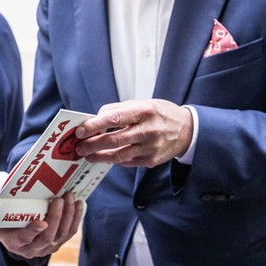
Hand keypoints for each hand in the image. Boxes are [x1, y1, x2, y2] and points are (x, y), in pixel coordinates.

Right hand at [0, 192, 84, 258]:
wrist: (13, 234)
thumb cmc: (5, 220)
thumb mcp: (0, 216)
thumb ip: (3, 207)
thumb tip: (9, 186)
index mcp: (14, 242)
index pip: (24, 238)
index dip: (33, 231)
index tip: (42, 222)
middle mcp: (31, 249)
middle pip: (47, 237)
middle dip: (56, 217)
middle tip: (59, 199)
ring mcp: (46, 249)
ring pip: (61, 235)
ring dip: (68, 215)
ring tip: (70, 198)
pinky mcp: (57, 244)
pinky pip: (69, 233)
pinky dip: (75, 218)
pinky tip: (78, 204)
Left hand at [73, 98, 192, 167]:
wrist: (187, 130)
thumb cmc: (159, 114)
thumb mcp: (141, 103)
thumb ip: (117, 110)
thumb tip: (93, 119)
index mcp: (144, 111)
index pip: (114, 118)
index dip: (94, 126)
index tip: (80, 131)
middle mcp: (149, 130)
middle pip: (114, 140)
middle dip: (92, 145)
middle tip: (79, 147)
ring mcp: (151, 148)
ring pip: (118, 155)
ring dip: (99, 156)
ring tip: (88, 155)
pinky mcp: (151, 161)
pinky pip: (127, 162)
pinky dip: (114, 159)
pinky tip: (106, 156)